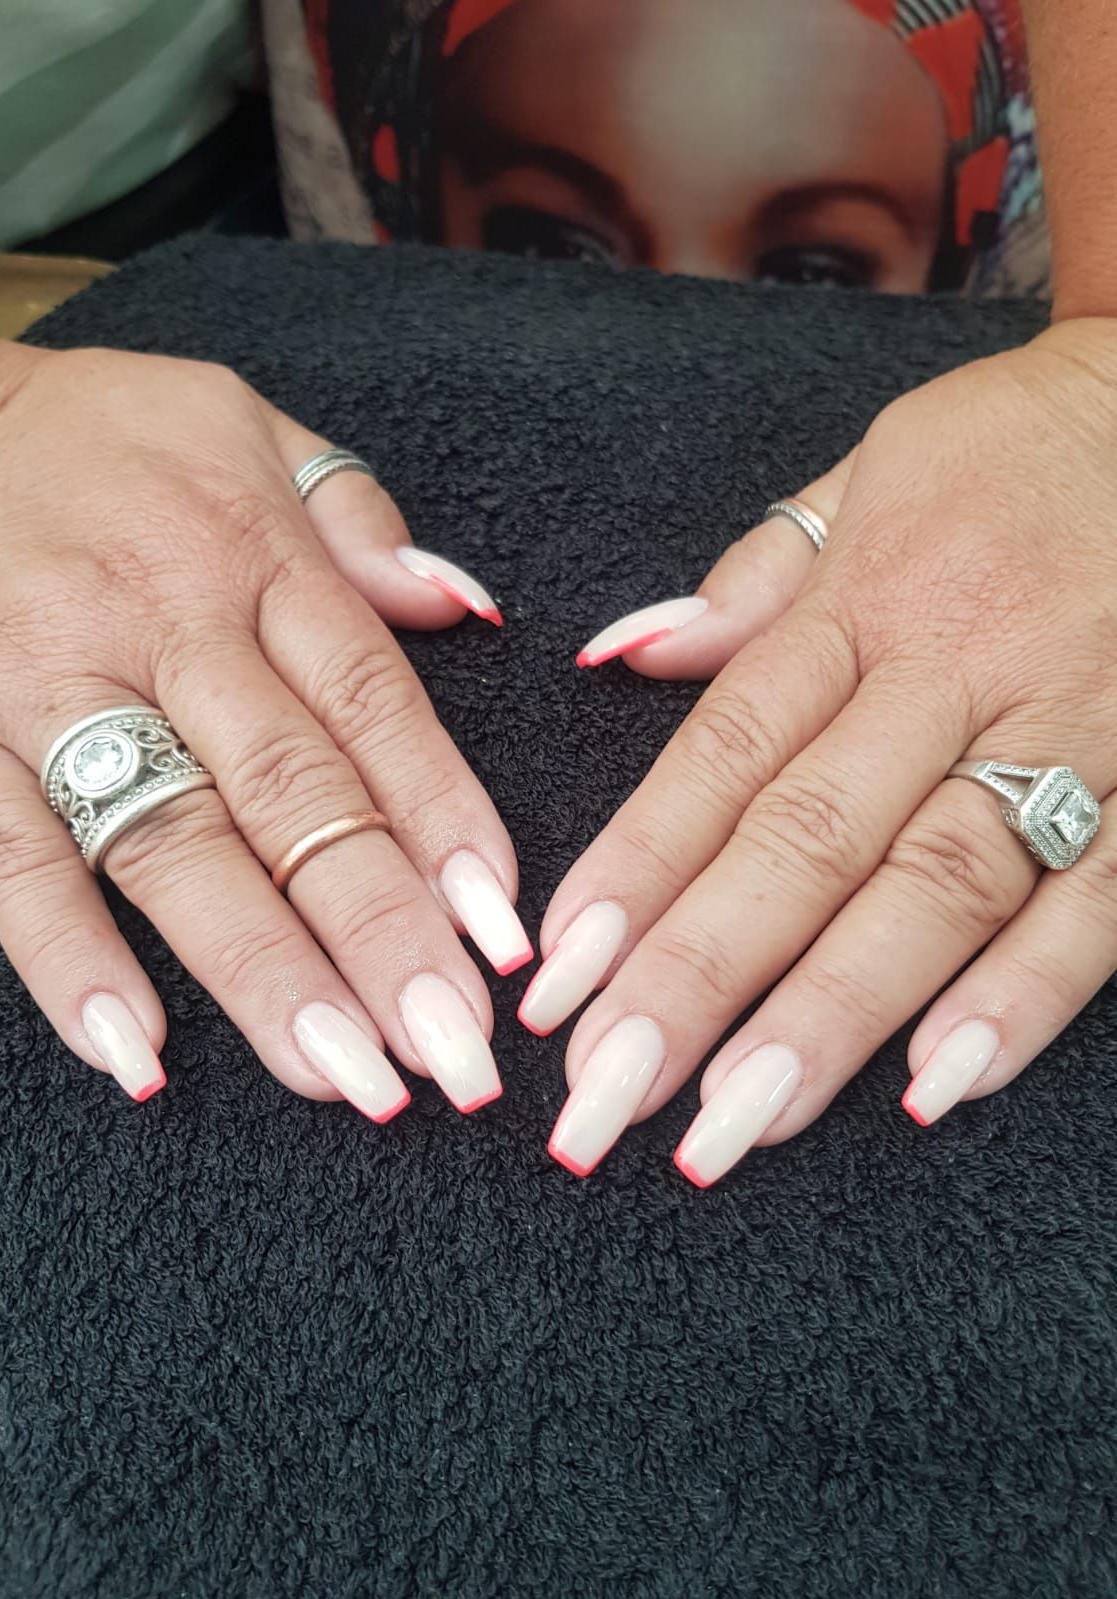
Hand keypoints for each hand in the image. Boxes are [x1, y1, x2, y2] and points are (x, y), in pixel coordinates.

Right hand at [0, 331, 529, 1112]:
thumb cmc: (95, 434)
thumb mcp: (244, 424)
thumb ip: (354, 515)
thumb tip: (457, 604)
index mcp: (252, 552)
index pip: (375, 705)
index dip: (445, 823)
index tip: (502, 937)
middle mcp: (163, 623)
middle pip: (293, 797)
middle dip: (379, 935)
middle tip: (449, 1056)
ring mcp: (47, 684)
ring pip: (171, 845)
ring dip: (261, 972)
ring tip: (341, 1080)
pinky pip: (9, 861)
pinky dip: (69, 960)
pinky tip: (137, 1056)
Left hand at [530, 319, 1116, 1179]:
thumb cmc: (1015, 454)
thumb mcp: (870, 475)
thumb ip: (756, 579)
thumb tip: (628, 656)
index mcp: (867, 600)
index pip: (726, 756)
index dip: (635, 871)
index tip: (557, 980)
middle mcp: (957, 671)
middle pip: (809, 842)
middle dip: (700, 978)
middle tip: (607, 1098)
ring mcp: (1075, 728)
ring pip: (937, 889)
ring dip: (832, 1016)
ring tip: (735, 1124)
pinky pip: (1101, 902)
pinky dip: (1023, 996)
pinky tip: (936, 1086)